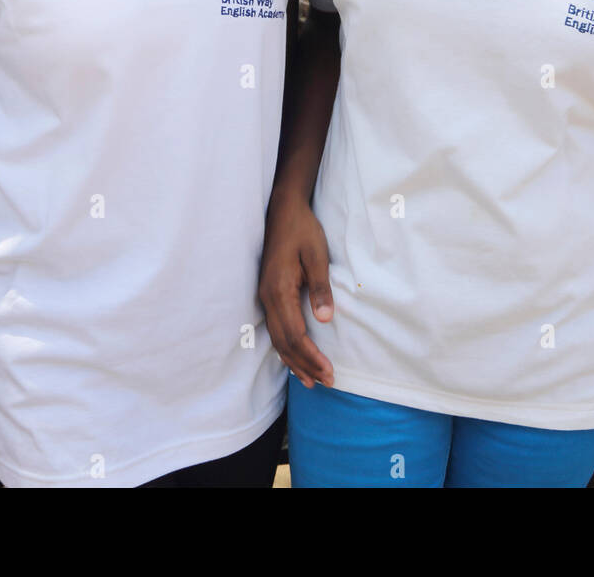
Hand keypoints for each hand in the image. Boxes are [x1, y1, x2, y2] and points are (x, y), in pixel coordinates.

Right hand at [257, 198, 334, 388]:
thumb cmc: (302, 230)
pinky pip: (275, 329)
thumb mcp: (317, 255)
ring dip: (294, 361)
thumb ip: (320, 287)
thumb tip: (324, 319)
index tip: (328, 372)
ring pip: (276, 339)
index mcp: (280, 290)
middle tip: (326, 382)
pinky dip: (286, 348)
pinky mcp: (268, 294)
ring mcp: (265, 296)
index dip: (311, 357)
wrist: (282, 210)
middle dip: (304, 365)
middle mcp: (268, 297)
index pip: (294, 335)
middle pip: (284, 343)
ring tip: (311, 380)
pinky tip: (295, 357)